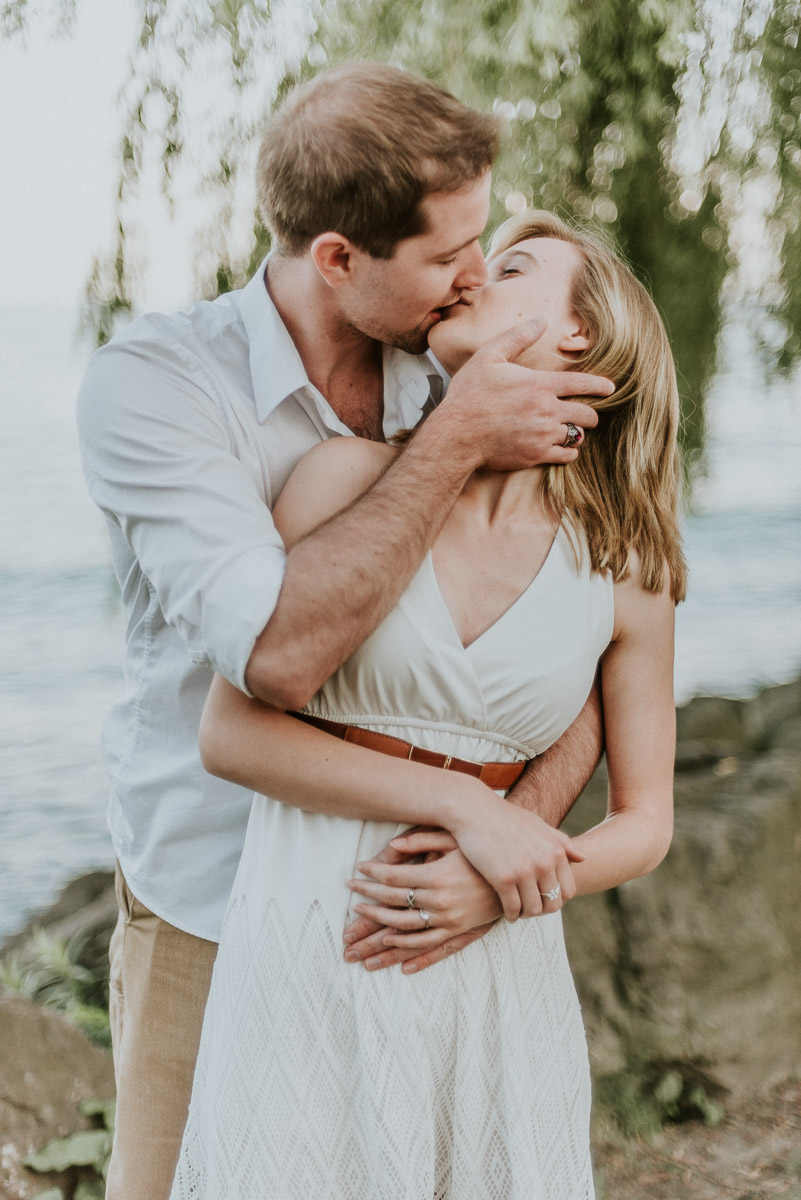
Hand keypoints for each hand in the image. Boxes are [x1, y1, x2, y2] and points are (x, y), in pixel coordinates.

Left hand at [347, 831, 502, 949]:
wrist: (517, 875)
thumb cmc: (482, 853)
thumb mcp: (455, 839)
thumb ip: (423, 839)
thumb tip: (393, 844)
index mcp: (436, 876)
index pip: (393, 878)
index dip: (371, 874)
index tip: (356, 870)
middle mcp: (440, 901)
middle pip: (393, 905)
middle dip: (366, 903)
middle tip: (349, 901)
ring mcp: (449, 920)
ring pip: (405, 930)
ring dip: (377, 931)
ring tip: (358, 931)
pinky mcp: (459, 931)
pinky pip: (429, 946)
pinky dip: (409, 951)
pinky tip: (392, 951)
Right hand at [441, 320, 611, 469]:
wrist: (456, 436)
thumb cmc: (469, 396)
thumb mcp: (489, 357)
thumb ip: (517, 337)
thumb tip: (540, 321)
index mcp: (540, 385)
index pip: (583, 383)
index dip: (600, 385)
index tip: (610, 388)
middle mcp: (547, 411)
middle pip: (587, 414)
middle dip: (590, 412)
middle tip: (585, 412)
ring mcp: (543, 435)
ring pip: (578, 435)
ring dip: (577, 431)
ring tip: (570, 429)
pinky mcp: (536, 456)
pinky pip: (567, 455)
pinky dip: (568, 450)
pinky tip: (561, 445)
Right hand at [442, 785, 582, 920]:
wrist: (475, 811)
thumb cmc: (506, 817)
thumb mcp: (538, 825)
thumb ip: (561, 842)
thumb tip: (582, 858)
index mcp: (555, 851)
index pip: (568, 890)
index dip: (556, 899)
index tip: (543, 898)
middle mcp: (544, 862)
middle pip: (553, 904)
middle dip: (542, 910)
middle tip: (530, 909)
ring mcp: (524, 871)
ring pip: (533, 910)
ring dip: (525, 915)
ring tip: (518, 912)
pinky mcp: (503, 879)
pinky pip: (512, 908)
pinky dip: (510, 915)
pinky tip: (506, 913)